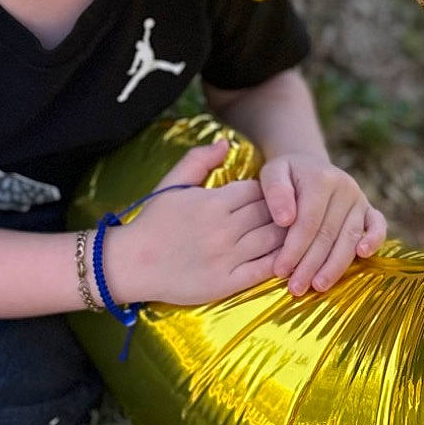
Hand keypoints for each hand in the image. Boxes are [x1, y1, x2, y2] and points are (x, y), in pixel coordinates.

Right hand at [104, 139, 285, 307]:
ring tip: (292, 233)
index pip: (257, 190)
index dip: (266, 192)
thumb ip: (198, 160)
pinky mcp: (227, 283)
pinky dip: (280, 262)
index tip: (266, 197)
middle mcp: (223, 228)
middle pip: (269, 213)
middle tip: (287, 214)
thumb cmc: (152, 222)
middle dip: (281, 211)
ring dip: (286, 235)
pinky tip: (285, 258)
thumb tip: (226, 142)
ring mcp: (227, 257)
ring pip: (272, 239)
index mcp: (213, 202)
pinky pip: (264, 270)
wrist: (131, 264)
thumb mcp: (171, 185)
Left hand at [261, 153, 385, 294]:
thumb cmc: (286, 174)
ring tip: (319, 286)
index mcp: (321, 179)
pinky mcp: (369, 209)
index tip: (280, 270)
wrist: (308, 164)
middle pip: (328, 234)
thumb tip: (284, 220)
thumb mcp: (272, 173)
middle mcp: (345, 187)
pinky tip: (363, 256)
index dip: (294, 249)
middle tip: (296, 289)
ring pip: (349, 237)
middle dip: (311, 265)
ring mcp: (359, 198)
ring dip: (335, 265)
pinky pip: (377, 225)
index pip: (308, 222)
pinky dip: (374, 240)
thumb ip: (275, 192)